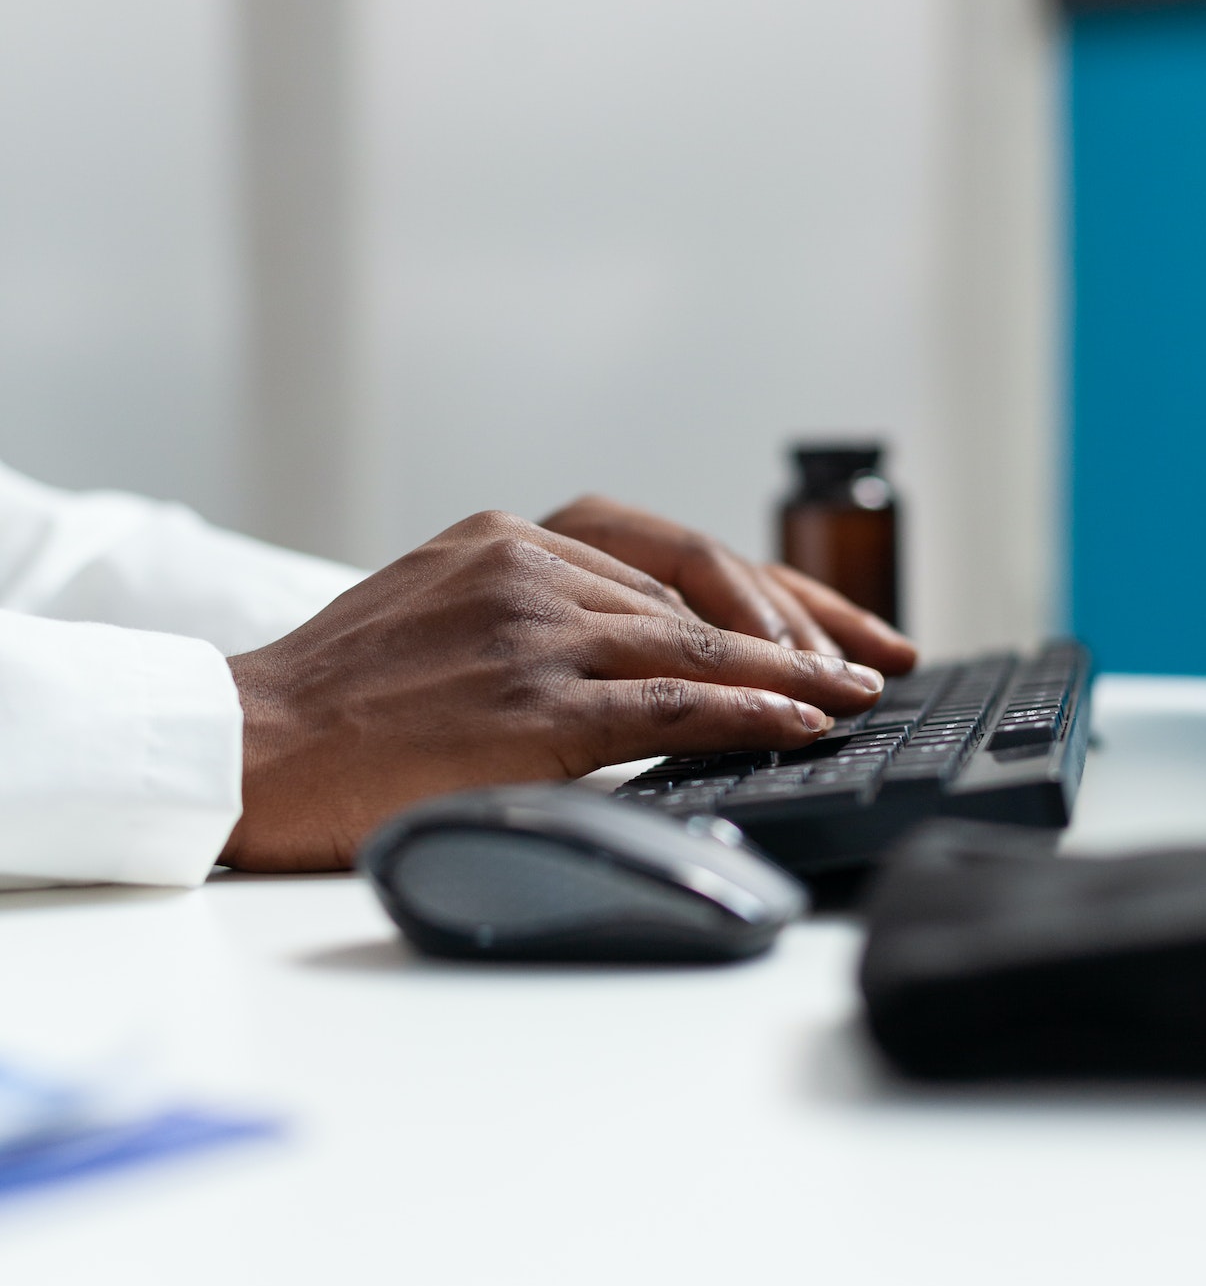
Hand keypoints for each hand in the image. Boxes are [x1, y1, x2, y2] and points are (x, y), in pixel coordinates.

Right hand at [222, 510, 886, 870]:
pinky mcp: (533, 702)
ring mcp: (532, 629)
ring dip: (792, 673)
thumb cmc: (333, 703)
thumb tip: (628, 658)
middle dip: (800, 624)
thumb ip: (525, 617)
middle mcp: (527, 565)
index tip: (822, 623)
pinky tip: (802, 724)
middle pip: (700, 585)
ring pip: (695, 640)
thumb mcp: (432, 618)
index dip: (760, 588)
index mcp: (505, 538)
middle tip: (874, 656)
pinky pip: (670, 699)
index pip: (667, 554)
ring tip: (860, 696)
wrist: (250, 747)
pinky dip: (747, 711)